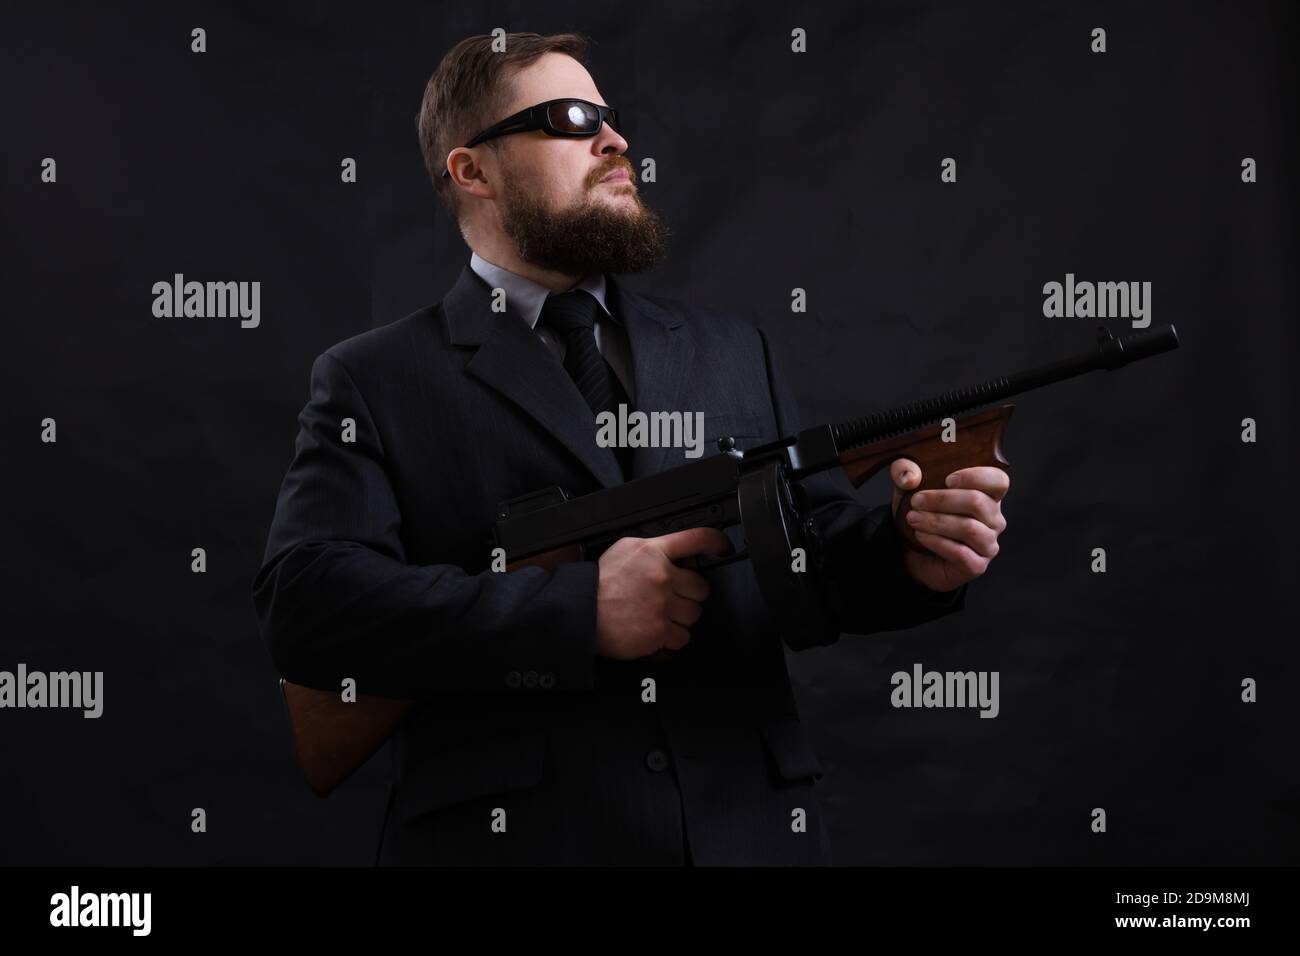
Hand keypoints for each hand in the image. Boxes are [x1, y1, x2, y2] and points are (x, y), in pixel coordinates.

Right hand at [593, 527, 732, 658]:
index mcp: (653, 552)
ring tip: (659, 615)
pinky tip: (656, 631)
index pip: (696, 539)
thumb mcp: (625, 550)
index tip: (723, 548)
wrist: (580, 612)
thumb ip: (655, 550)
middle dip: (690, 594)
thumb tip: (681, 558)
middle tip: (672, 597)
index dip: (716, 542)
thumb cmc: (598, 583)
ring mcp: (661, 605)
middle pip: (702, 587)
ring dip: (681, 618)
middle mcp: (661, 576)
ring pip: (694, 614)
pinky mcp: (659, 632)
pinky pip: (683, 638)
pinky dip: (672, 639)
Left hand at [890, 458, 1009, 592]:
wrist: (911, 553)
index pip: (998, 480)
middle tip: (916, 501)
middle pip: (977, 502)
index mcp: (987, 496)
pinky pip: (961, 552)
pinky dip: (937, 542)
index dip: (976, 476)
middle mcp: (993, 520)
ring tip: (913, 519)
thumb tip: (909, 476)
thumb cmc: (921, 516)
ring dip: (936, 521)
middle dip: (942, 500)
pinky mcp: (977, 566)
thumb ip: (905, 472)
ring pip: (969, 528)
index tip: (947, 479)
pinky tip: (920, 536)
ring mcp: (988, 544)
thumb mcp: (908, 489)